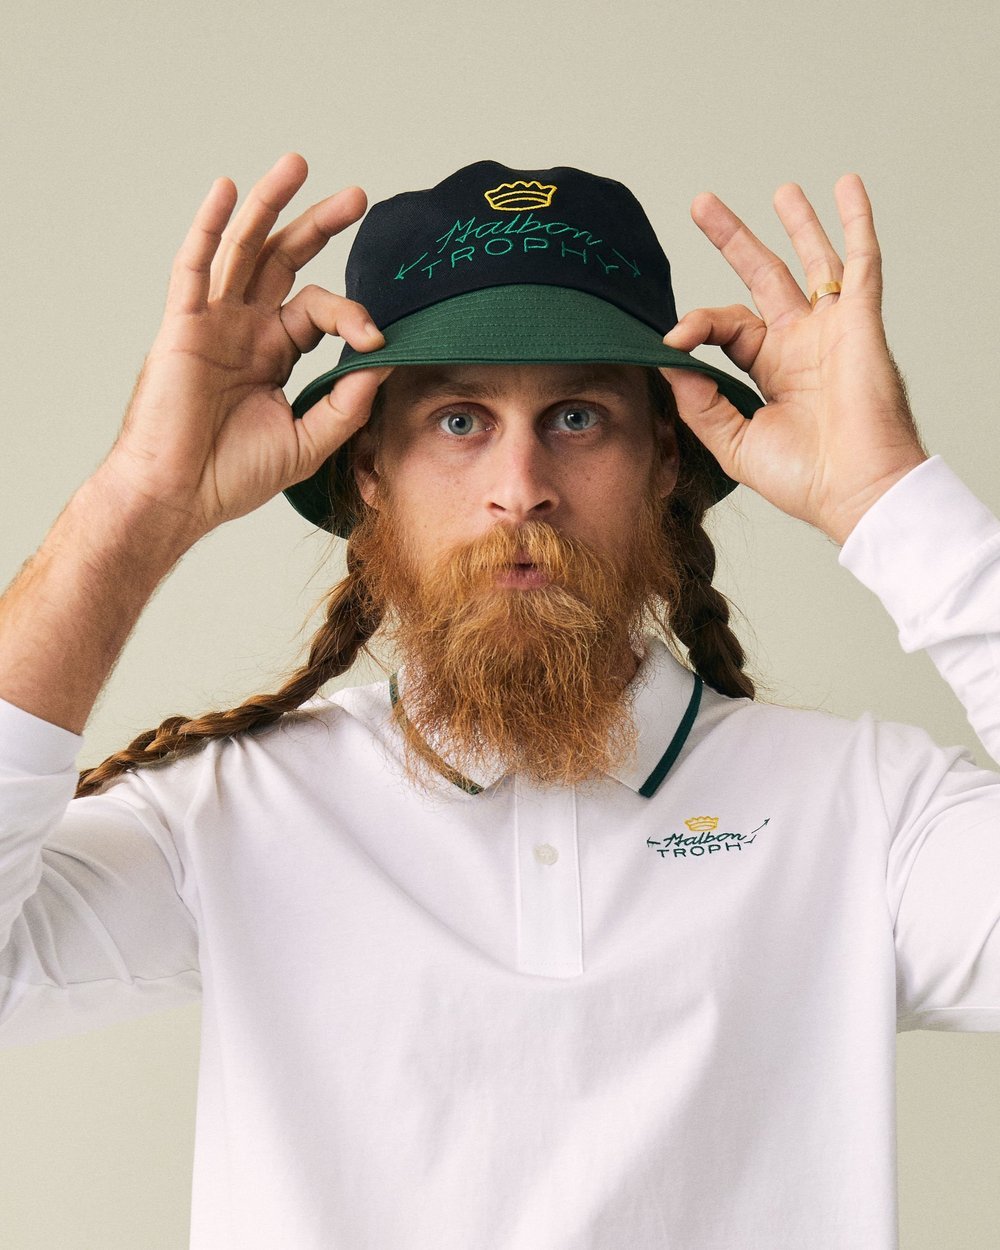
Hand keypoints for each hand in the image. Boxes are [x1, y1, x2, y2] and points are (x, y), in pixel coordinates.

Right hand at [97, 152, 391, 541]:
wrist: (178, 497)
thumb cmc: (232, 477)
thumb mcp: (308, 442)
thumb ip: (346, 404)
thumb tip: (384, 362)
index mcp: (273, 354)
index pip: (320, 313)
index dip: (352, 316)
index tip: (377, 338)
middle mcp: (244, 331)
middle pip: (284, 262)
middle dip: (319, 226)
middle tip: (358, 196)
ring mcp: (212, 325)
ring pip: (242, 251)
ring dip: (269, 206)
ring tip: (297, 164)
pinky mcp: (183, 328)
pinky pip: (194, 268)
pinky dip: (209, 227)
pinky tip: (228, 190)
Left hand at [662, 175, 927, 543]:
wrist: (855, 491)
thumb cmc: (805, 479)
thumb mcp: (734, 442)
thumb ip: (700, 403)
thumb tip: (667, 362)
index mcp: (771, 370)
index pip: (727, 326)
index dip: (697, 324)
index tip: (671, 337)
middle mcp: (801, 344)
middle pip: (764, 277)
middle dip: (733, 240)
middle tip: (702, 205)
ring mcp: (832, 330)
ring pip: (812, 262)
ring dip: (797, 224)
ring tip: (780, 190)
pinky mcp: (860, 323)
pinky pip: (861, 264)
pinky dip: (856, 224)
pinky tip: (848, 188)